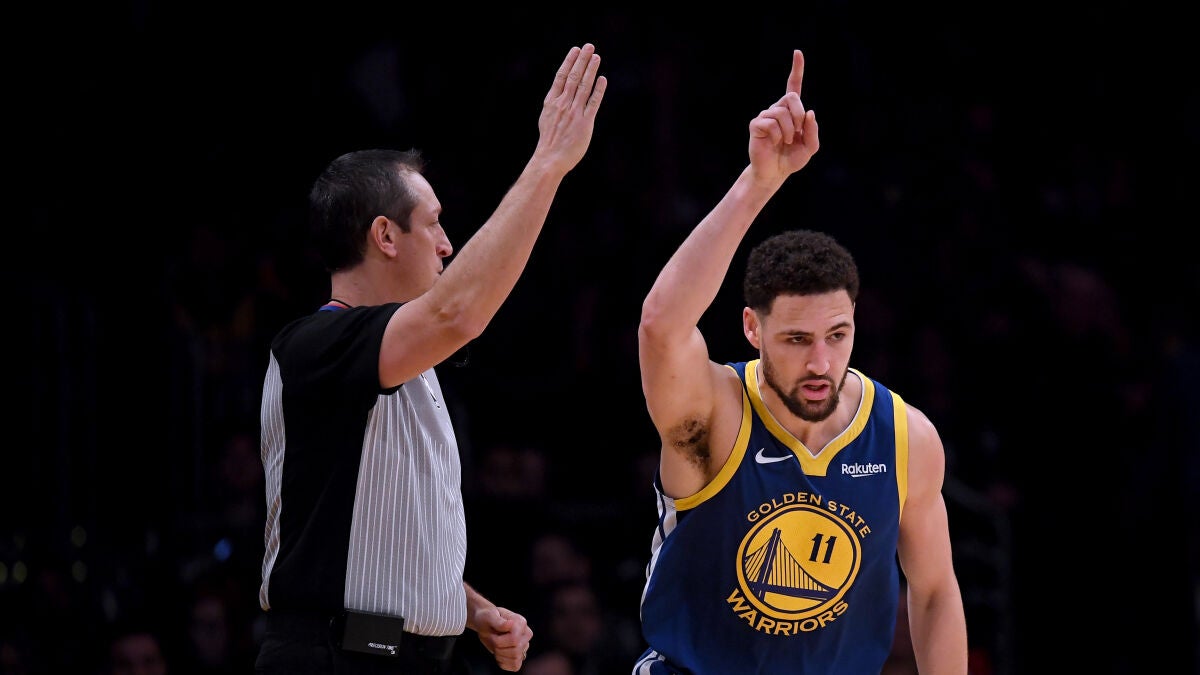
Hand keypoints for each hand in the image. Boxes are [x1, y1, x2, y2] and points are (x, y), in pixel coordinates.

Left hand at [472, 606, 532, 671]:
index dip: (499, 641)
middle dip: (498, 649)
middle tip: (493, 640)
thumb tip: (510, 624)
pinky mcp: (520, 655)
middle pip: (514, 651)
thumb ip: (499, 621)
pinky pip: (515, 666)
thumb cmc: (487, 618)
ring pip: (515, 659)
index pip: (514, 640)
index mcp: (521, 622)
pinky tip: (499, 655)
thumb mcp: (489, 616)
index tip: (492, 635)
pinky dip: (504, 663)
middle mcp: (526, 634)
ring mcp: (524, 645)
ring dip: (500, 656)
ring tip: (496, 647)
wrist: (486, 624)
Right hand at [533, 43, 607, 174]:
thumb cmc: (549, 141)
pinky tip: (602, 79)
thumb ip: (555, 104)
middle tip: (589, 46)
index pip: (560, 77)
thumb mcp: (547, 118)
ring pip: (583, 86)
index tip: (575, 50)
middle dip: (582, 60)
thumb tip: (560, 93)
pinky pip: (593, 102)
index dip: (569, 62)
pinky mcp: (585, 122)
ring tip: (596, 57)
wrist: (550, 159)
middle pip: (573, 77)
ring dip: (590, 70)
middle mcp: (563, 104)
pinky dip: (598, 90)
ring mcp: (574, 112)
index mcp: (551, 102)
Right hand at [748, 49, 819, 180]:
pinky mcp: (756, 125)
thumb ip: (813, 130)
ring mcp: (765, 116)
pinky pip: (770, 123)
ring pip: (782, 113)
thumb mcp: (811, 146)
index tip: (798, 53)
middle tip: (798, 131)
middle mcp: (777, 109)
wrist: (775, 173)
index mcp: (791, 112)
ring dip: (789, 131)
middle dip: (799, 115)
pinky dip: (777, 135)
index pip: (794, 86)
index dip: (797, 69)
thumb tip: (809, 112)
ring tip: (786, 141)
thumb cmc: (791, 158)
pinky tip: (774, 142)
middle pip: (791, 97)